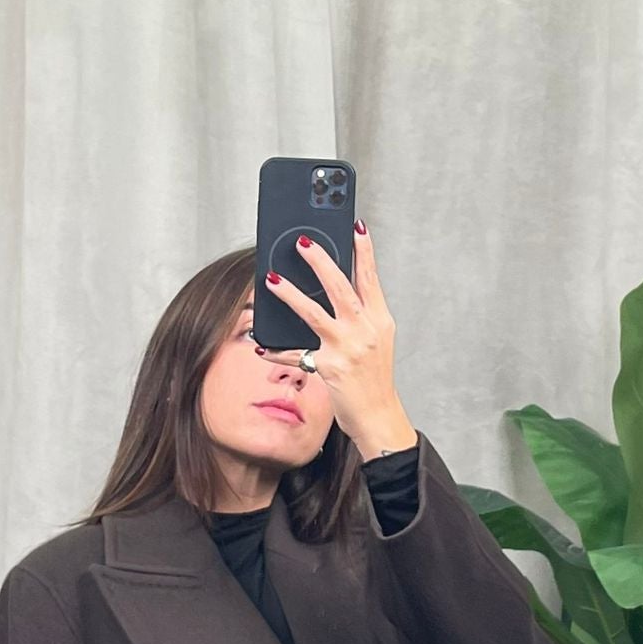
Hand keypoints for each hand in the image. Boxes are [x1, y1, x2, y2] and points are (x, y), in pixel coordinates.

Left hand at [259, 226, 417, 459]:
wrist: (379, 416)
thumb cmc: (375, 379)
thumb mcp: (376, 341)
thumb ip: (361, 316)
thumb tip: (336, 292)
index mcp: (379, 321)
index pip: (370, 279)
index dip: (364, 251)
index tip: (356, 226)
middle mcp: (365, 331)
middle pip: (340, 287)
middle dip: (320, 261)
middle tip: (303, 241)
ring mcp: (347, 349)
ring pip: (314, 313)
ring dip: (290, 294)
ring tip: (272, 278)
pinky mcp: (329, 367)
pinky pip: (298, 354)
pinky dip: (278, 351)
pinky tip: (262, 346)